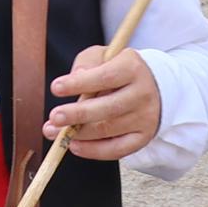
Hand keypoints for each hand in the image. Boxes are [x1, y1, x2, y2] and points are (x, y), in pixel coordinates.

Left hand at [46, 43, 161, 160]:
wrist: (154, 87)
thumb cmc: (120, 70)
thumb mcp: (105, 55)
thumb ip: (88, 62)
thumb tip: (76, 76)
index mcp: (132, 68)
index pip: (105, 77)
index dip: (79, 84)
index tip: (55, 88)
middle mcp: (142, 94)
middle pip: (108, 108)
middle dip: (77, 114)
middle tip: (54, 117)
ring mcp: (145, 118)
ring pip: (108, 130)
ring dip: (78, 134)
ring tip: (54, 132)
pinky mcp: (142, 137)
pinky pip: (116, 149)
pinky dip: (93, 150)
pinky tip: (74, 145)